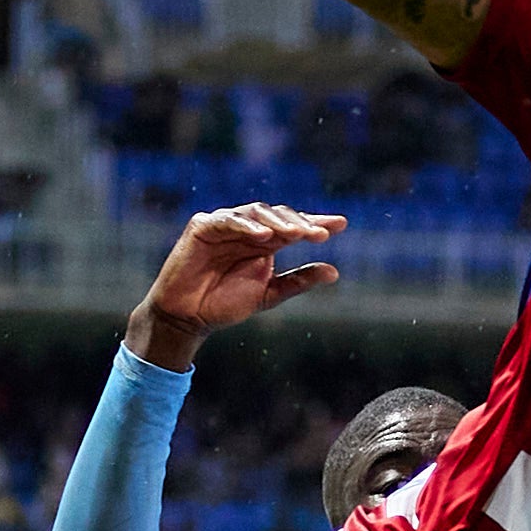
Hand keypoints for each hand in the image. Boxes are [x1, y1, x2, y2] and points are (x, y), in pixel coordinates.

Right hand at [123, 205, 348, 367]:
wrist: (188, 318)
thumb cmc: (224, 304)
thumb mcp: (269, 294)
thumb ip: (298, 281)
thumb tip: (335, 272)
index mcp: (266, 243)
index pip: (294, 226)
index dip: (317, 222)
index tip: (342, 224)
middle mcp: (248, 230)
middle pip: (278, 215)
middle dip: (301, 223)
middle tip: (320, 235)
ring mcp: (225, 225)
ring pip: (255, 213)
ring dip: (277, 222)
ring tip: (296, 234)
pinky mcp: (203, 227)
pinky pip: (226, 220)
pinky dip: (245, 225)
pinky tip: (263, 236)